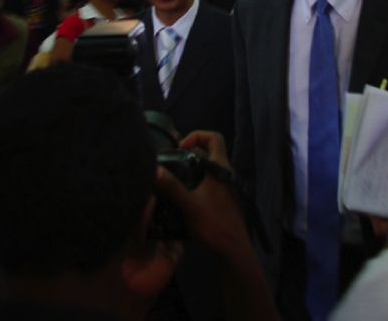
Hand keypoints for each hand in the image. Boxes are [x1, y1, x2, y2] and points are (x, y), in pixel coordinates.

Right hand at [154, 130, 249, 256]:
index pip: (214, 138)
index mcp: (220, 168)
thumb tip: (154, 170)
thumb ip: (172, 187)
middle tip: (172, 165)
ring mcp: (225, 188)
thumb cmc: (215, 224)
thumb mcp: (190, 205)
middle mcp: (225, 174)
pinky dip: (195, 185)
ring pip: (206, 170)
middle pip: (208, 153)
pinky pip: (207, 184)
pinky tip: (182, 199)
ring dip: (190, 172)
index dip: (197, 136)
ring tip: (173, 182)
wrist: (233, 251)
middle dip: (189, 156)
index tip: (181, 148)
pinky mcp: (222, 201)